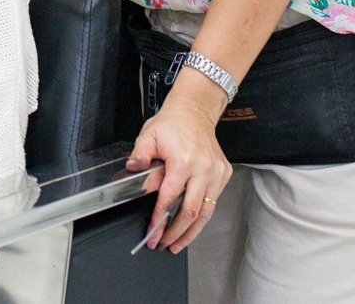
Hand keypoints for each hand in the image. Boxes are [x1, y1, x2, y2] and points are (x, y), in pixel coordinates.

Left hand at [125, 91, 231, 253]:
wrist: (194, 110)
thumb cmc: (171, 123)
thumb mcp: (149, 134)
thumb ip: (139, 155)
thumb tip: (131, 171)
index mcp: (183, 159)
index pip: (170, 197)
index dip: (160, 218)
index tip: (153, 232)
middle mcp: (203, 168)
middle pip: (191, 211)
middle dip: (176, 232)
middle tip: (164, 243)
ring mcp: (216, 172)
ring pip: (206, 211)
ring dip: (191, 231)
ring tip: (178, 243)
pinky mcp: (224, 174)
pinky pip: (213, 201)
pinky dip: (201, 216)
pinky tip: (191, 226)